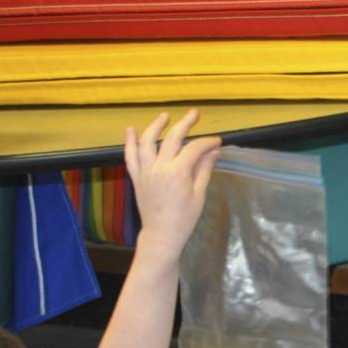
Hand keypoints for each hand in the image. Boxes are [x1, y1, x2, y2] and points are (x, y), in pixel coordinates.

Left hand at [123, 109, 221, 254]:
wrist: (162, 234)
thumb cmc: (185, 218)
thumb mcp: (199, 194)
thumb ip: (204, 169)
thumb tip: (214, 151)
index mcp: (178, 173)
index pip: (194, 149)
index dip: (207, 142)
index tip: (217, 141)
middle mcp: (159, 167)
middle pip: (172, 138)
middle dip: (185, 124)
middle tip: (195, 113)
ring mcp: (145, 171)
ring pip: (148, 141)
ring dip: (156, 126)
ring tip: (165, 115)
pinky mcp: (136, 176)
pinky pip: (130, 156)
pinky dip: (129, 142)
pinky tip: (131, 129)